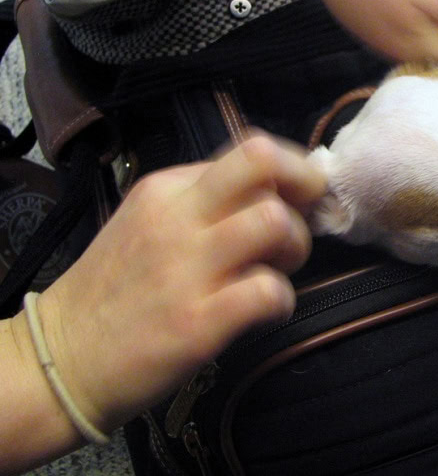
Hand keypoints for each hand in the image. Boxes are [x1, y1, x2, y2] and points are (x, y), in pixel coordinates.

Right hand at [36, 132, 325, 432]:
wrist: (63, 358)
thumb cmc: (116, 290)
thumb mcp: (149, 223)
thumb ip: (206, 204)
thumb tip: (277, 195)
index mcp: (168, 189)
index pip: (251, 149)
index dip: (291, 171)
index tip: (298, 200)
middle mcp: (178, 217)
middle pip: (264, 162)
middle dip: (304, 188)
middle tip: (299, 225)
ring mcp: (187, 267)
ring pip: (275, 222)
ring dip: (295, 248)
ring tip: (276, 272)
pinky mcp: (197, 321)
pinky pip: (269, 291)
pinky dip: (283, 301)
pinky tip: (266, 312)